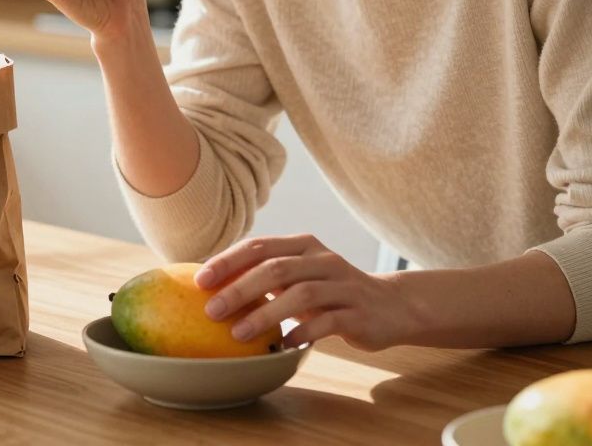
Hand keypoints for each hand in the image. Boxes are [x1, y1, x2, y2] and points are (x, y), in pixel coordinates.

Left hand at [194, 234, 414, 351]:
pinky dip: (302, 332)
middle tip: (211, 311)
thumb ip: (264, 276)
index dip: (228, 261)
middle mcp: (324, 260)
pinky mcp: (359, 313)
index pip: (259, 246)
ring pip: (301, 294)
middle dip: (239, 289)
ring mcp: (344, 286)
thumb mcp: (298, 277)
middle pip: (276, 268)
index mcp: (303, 246)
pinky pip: (327, 322)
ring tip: (238, 334)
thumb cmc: (330, 293)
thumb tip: (211, 287)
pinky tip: (281, 345)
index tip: (200, 281)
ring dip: (266, 314)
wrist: (391, 307)